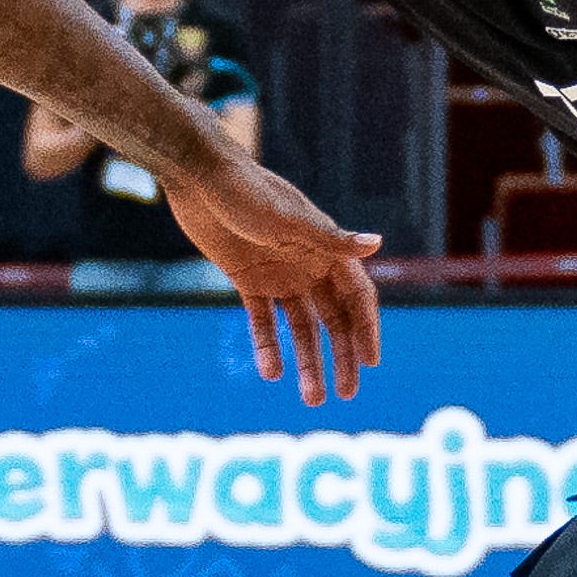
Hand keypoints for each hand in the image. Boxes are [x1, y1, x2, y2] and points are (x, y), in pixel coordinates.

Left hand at [163, 154, 382, 405]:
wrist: (199, 178)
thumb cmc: (248, 191)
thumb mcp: (289, 220)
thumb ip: (332, 239)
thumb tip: (378, 243)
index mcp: (326, 250)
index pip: (357, 297)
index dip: (366, 329)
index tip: (370, 363)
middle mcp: (308, 265)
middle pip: (334, 319)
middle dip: (343, 356)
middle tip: (346, 393)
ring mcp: (279, 275)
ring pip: (301, 327)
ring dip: (308, 361)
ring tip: (311, 397)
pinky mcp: (247, 280)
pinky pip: (263, 321)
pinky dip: (268, 345)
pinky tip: (271, 373)